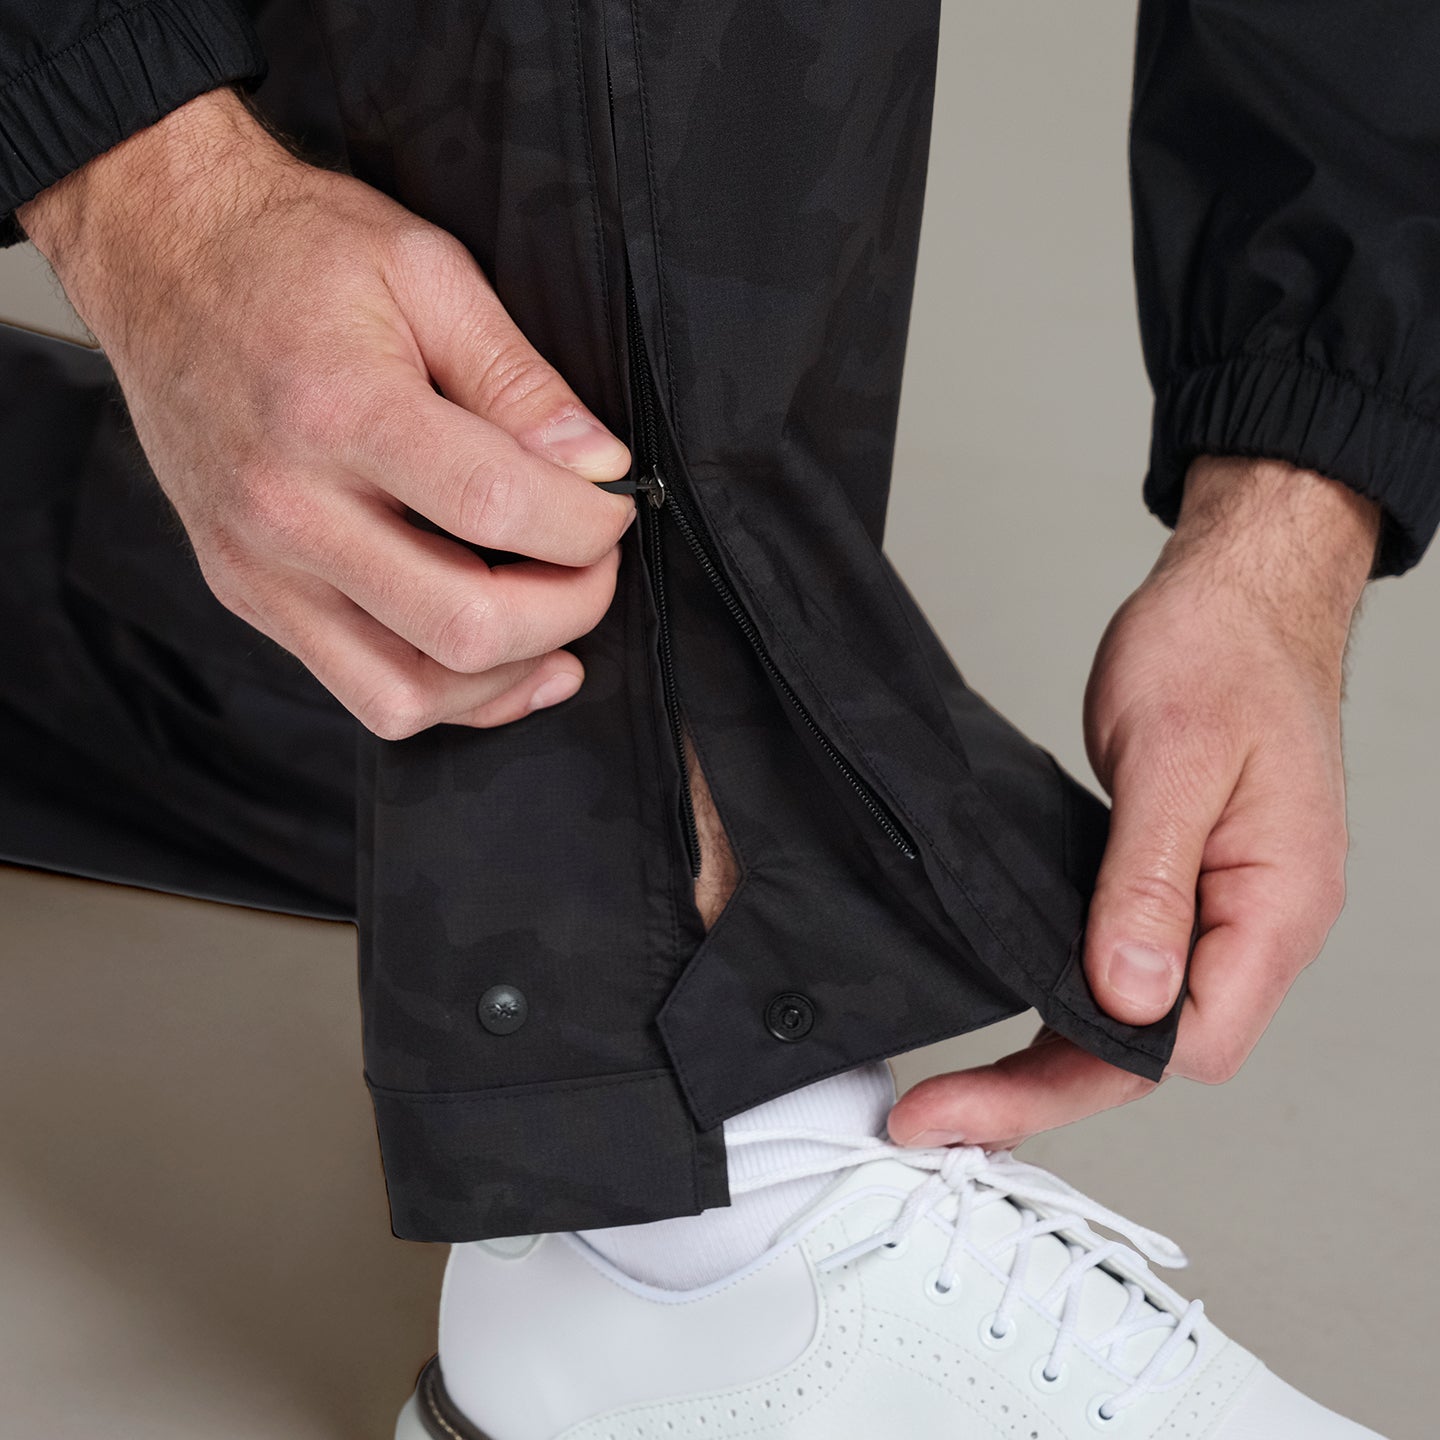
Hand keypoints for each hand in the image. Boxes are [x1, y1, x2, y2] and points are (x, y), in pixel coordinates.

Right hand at [19, 89, 633, 737]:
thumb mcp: (426, 270)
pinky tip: (503, 664)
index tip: (614, 502)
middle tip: (595, 562)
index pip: (497, 508)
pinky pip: (368, 694)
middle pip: (464, 625)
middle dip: (569, 606)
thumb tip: (599, 465)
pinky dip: (452, 697)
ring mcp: (259, 566)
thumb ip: (519, 377)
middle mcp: (288, 507)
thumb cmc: (292, 251)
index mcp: (338, 410)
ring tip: (555, 619)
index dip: (588, 523)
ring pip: (412, 692)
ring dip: (512, 671)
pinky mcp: (249, 595)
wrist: (157, 254)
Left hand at [890, 456, 1379, 1148]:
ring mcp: (1219, 908)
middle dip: (1042, 1089)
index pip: (1186, 1040)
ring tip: (954, 1090)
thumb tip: (1128, 993)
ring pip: (1131, 1013)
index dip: (1086, 1072)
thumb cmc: (1221, 652)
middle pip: (1147, 1047)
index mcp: (1274, 907)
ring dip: (1048, 1052)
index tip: (981, 1096)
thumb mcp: (1174, 761)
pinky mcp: (1179, 884)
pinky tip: (1004, 1005)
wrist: (1236, 594)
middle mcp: (1253, 925)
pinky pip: (1123, 961)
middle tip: (937, 1116)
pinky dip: (1062, 993)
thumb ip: (1152, 883)